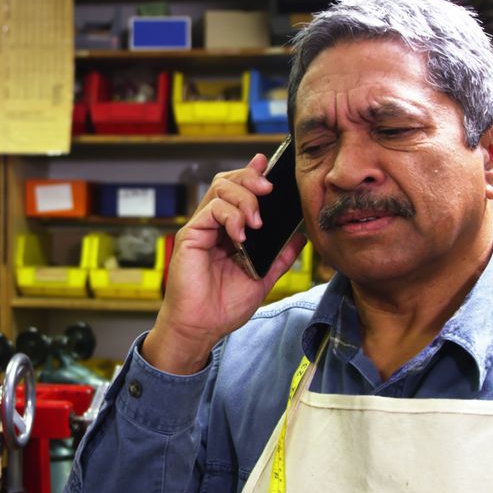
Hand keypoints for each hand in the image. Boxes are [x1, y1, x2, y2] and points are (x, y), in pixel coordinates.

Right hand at [143, 153, 307, 374]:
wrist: (202, 327)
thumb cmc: (224, 306)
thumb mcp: (263, 277)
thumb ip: (280, 256)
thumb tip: (301, 236)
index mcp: (229, 230)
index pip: (239, 191)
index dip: (252, 173)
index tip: (268, 164)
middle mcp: (213, 225)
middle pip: (228, 182)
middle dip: (251, 178)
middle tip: (269, 188)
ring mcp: (201, 228)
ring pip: (220, 189)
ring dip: (244, 198)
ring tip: (257, 221)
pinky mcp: (191, 235)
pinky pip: (211, 210)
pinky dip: (230, 216)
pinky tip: (241, 234)